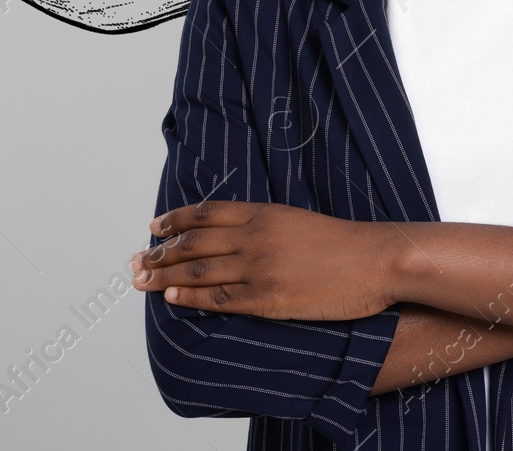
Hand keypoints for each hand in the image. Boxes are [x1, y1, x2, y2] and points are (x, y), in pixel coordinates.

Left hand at [131, 200, 401, 320]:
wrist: (375, 260)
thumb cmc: (344, 243)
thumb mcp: (298, 220)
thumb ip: (267, 224)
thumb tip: (239, 233)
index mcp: (263, 213)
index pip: (206, 213)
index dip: (176, 220)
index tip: (155, 227)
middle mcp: (255, 236)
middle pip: (194, 243)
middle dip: (160, 252)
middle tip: (136, 261)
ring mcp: (259, 268)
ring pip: (199, 271)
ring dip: (165, 276)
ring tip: (142, 281)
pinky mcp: (267, 298)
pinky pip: (219, 298)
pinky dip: (191, 297)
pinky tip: (172, 298)